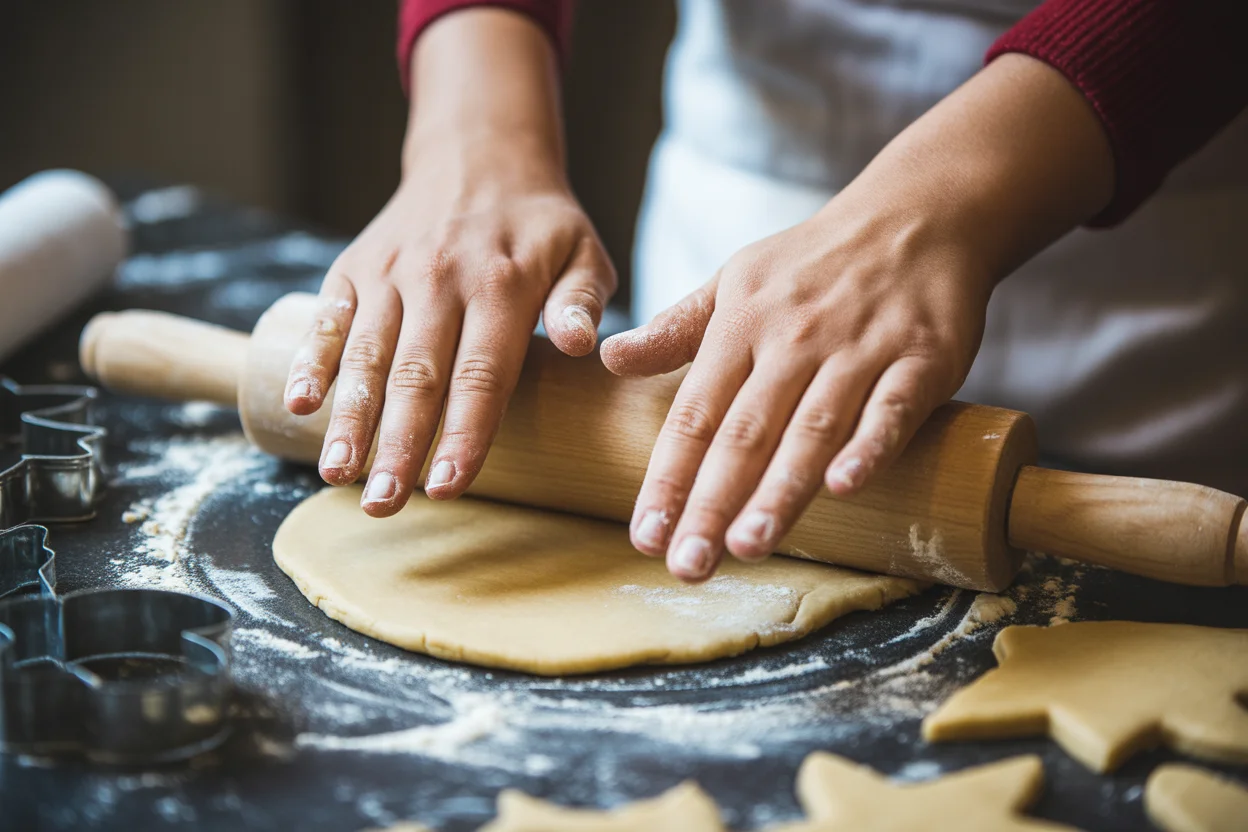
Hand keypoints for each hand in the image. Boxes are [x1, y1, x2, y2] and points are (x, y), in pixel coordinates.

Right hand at [283, 142, 612, 514]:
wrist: (480, 157)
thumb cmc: (541, 226)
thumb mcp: (584, 253)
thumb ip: (582, 302)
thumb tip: (586, 347)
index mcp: (501, 285)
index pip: (482, 376)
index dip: (464, 435)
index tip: (450, 488)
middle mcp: (439, 279)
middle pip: (416, 377)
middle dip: (397, 446)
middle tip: (383, 504)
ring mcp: (390, 274)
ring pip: (366, 356)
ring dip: (350, 419)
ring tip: (338, 476)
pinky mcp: (354, 268)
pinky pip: (328, 319)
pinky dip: (311, 360)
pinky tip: (299, 404)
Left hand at [601, 53, 1113, 582]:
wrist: (917, 214)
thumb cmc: (814, 260)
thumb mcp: (734, 280)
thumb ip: (676, 328)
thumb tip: (607, 357)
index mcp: (740, 327)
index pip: (694, 414)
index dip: (668, 478)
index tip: (645, 535)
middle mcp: (793, 341)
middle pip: (745, 433)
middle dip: (712, 502)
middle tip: (687, 564)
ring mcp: (858, 349)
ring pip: (812, 428)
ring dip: (779, 489)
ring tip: (745, 546)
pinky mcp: (921, 357)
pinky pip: (892, 407)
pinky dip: (870, 446)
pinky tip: (844, 488)